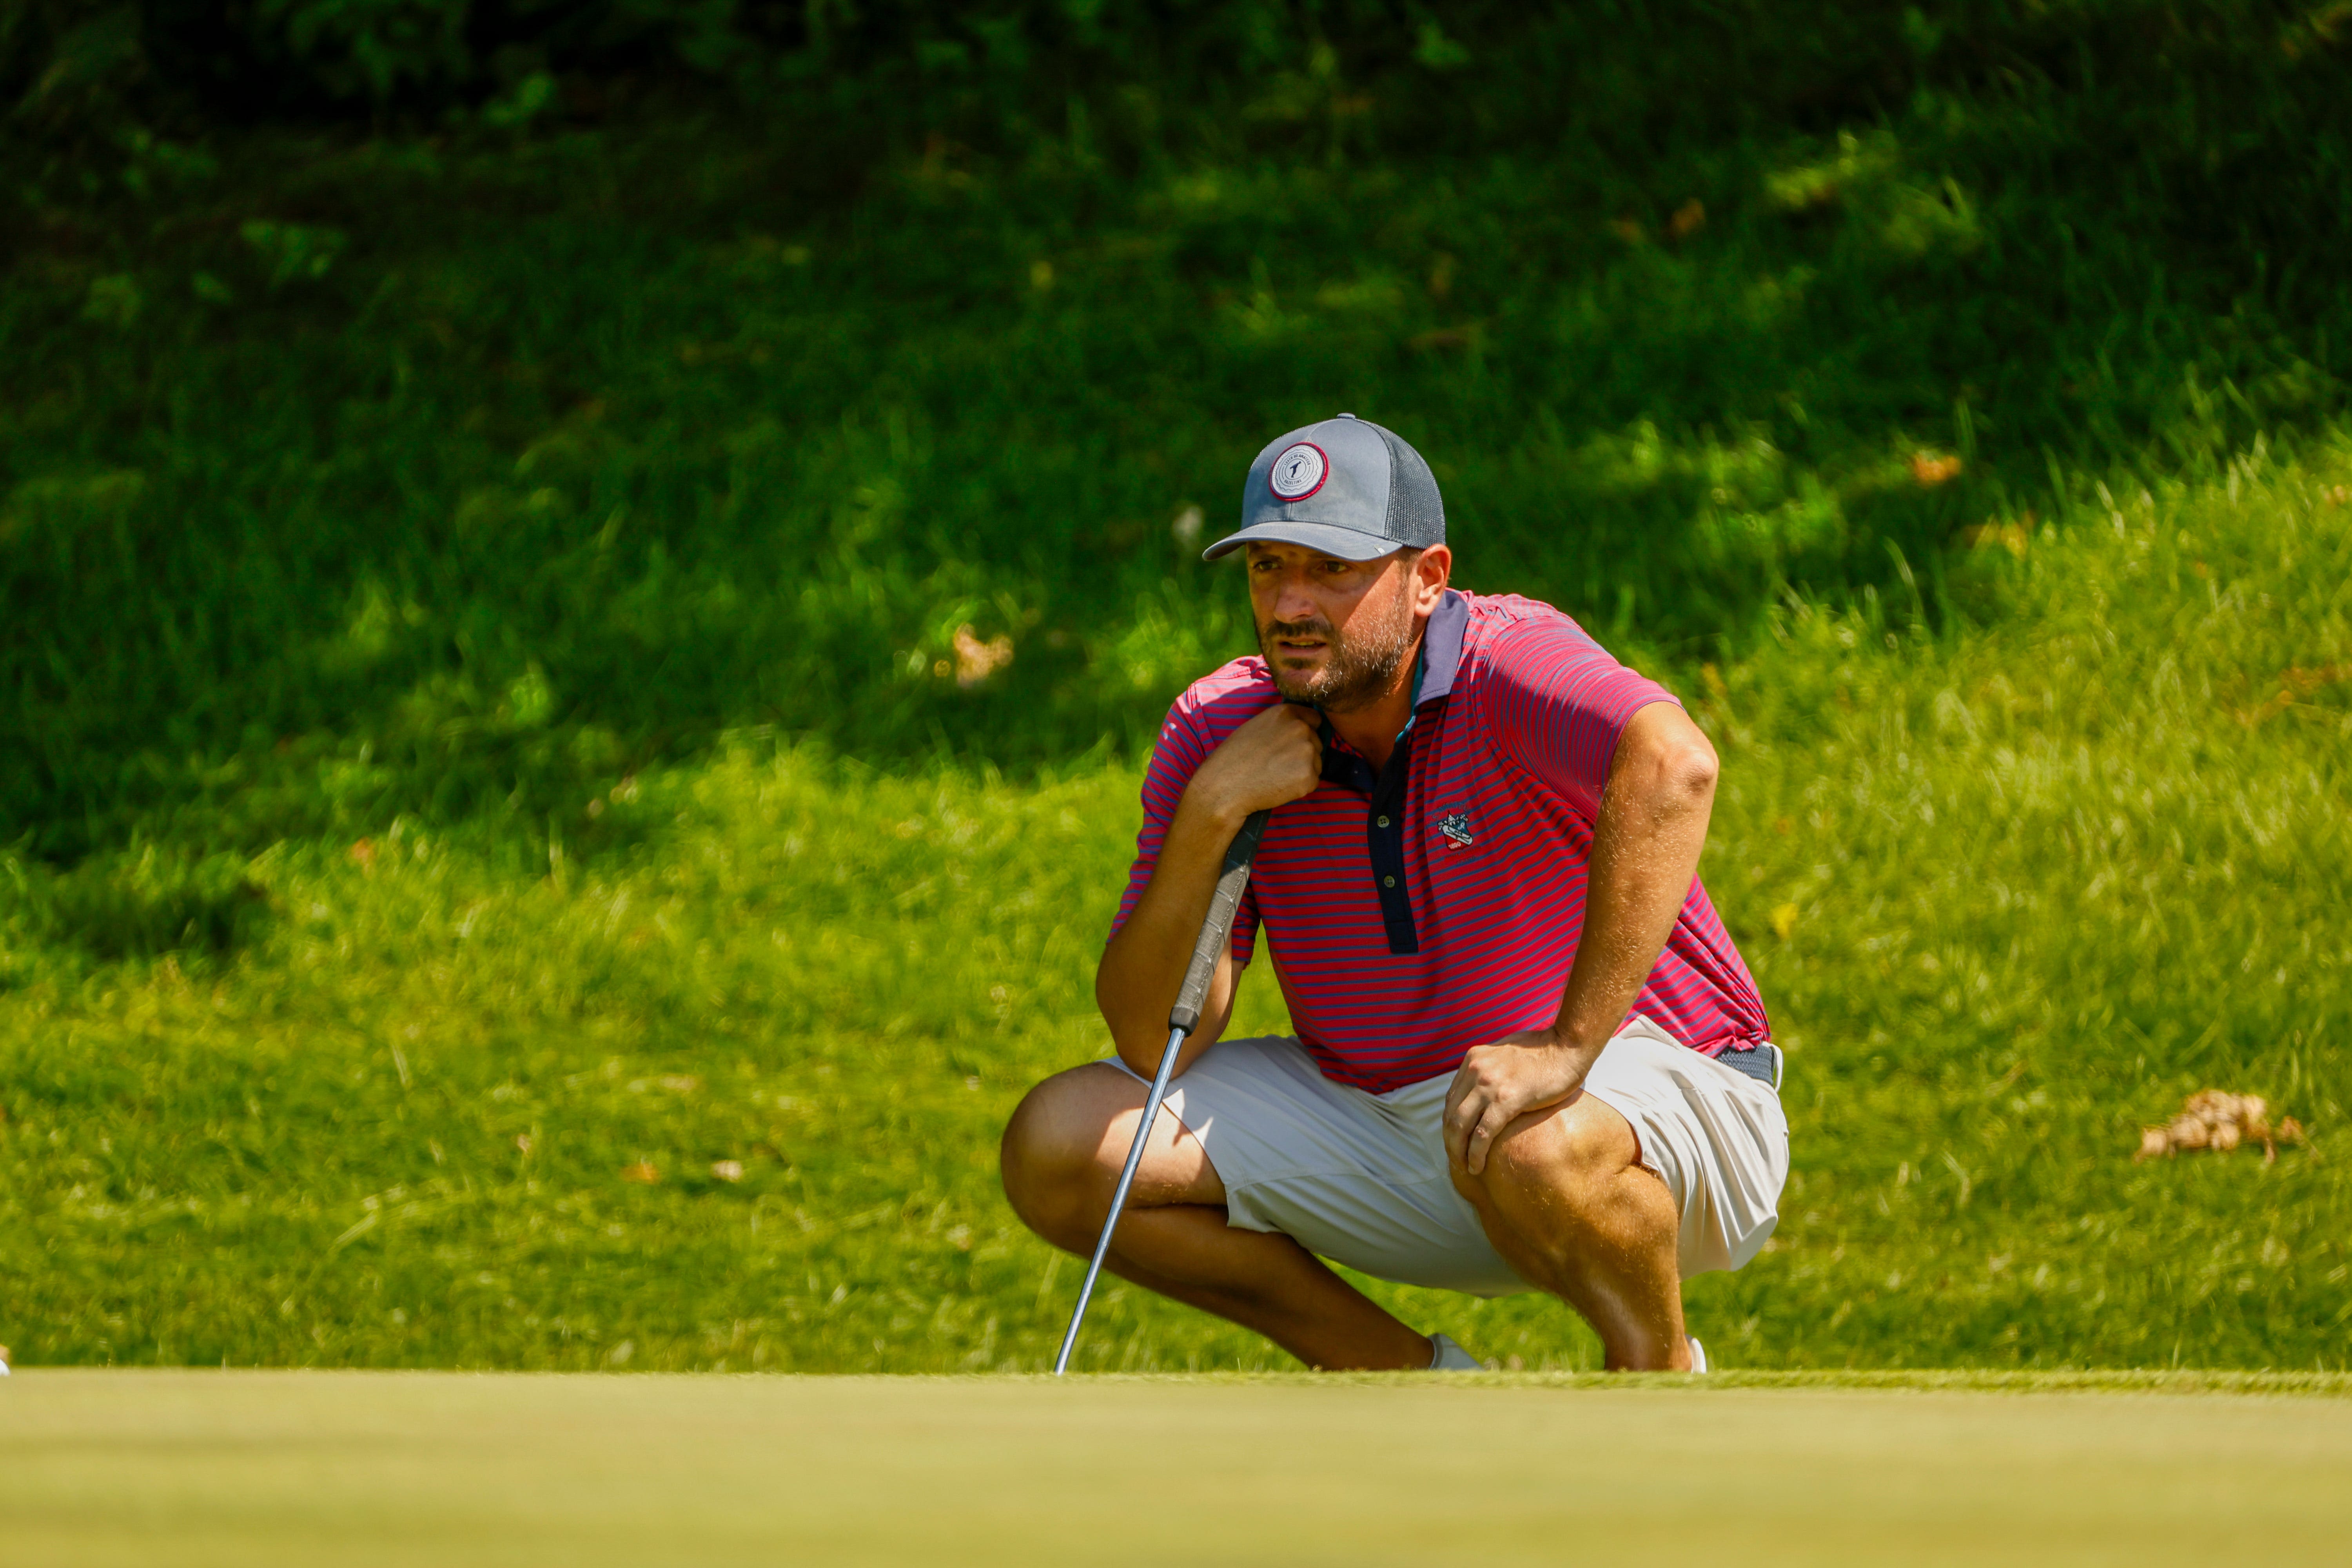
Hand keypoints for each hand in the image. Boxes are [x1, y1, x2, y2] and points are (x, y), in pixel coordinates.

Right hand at [1184, 701, 1322, 822]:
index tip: (1292, 744)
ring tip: (1276, 776)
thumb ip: (1281, 725)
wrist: (1225, 786)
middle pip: (1317, 742)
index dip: (1305, 732)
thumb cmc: (1234, 758)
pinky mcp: (1309, 776)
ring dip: (1303, 771)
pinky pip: (1313, 782)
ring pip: (1316, 763)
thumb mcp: (1256, 727)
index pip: (1314, 719)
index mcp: (1286, 712)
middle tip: (1278, 764)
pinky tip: (1280, 787)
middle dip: (1303, 754)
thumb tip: (1301, 729)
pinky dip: (1300, 787)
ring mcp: (1307, 752)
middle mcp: (1301, 728)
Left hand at [1443, 1028, 1594, 1176]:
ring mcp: (1489, 1084)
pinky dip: (1475, 1153)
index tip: (1455, 1141)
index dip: (1450, 1124)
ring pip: (1460, 1126)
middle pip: (1451, 1114)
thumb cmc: (1544, 1051)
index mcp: (1474, 1059)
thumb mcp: (1505, 1054)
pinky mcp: (1506, 1099)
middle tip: (1456, 1160)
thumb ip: (1490, 1068)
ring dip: (1458, 1151)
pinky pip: (1483, 1132)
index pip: (1451, 1099)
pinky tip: (1477, 1166)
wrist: (1567, 1046)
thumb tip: (1484, 1088)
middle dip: (1450, 1142)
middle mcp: (1476, 1070)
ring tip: (1465, 1168)